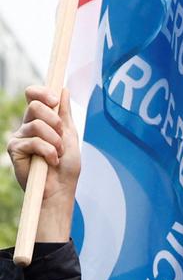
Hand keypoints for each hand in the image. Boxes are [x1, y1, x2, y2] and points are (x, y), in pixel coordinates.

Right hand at [6, 85, 79, 243]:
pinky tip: (50, 162)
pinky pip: (34, 142)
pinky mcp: (14, 149)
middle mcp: (27, 126)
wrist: (60, 190)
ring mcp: (19, 137)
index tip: (55, 100)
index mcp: (40, 120)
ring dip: (55, 141)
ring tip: (57, 154)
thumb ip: (65, 114)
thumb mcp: (70, 137)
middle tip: (61, 138)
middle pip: (34, 106)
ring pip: (37, 124)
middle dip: (55, 121)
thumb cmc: (65, 168)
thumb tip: (63, 89)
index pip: (33, 96)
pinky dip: (49, 152)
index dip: (42, 93)